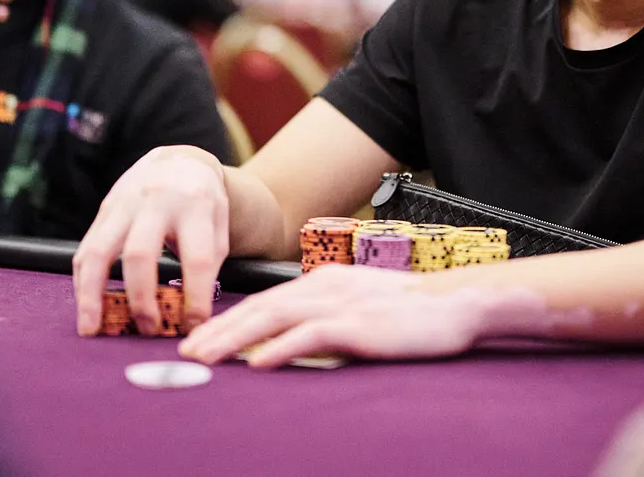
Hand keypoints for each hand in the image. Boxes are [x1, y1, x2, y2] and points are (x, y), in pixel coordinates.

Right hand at [72, 146, 229, 337]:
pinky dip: (82, 282)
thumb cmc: (202, 203)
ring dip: (91, 295)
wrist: (179, 161)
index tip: (194, 324)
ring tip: (92, 329)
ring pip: (98, 251)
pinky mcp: (103, 211)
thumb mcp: (218, 225)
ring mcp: (124, 203)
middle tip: (149, 329)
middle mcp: (155, 200)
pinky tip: (86, 307)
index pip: (196, 257)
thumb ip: (208, 264)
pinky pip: (85, 249)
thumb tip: (190, 315)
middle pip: (140, 253)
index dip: (196, 295)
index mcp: (195, 203)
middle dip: (142, 298)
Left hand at [178, 264, 492, 367]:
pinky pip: (311, 335)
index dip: (230, 320)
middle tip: (186, 353)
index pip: (265, 301)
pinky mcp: (359, 324)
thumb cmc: (412, 310)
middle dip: (219, 330)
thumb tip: (289, 342)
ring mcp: (341, 303)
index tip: (201, 339)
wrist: (457, 302)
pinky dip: (280, 348)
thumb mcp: (360, 305)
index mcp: (323, 280)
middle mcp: (325, 286)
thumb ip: (326, 317)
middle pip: (260, 307)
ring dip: (235, 339)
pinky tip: (257, 363)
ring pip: (274, 318)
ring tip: (206, 358)